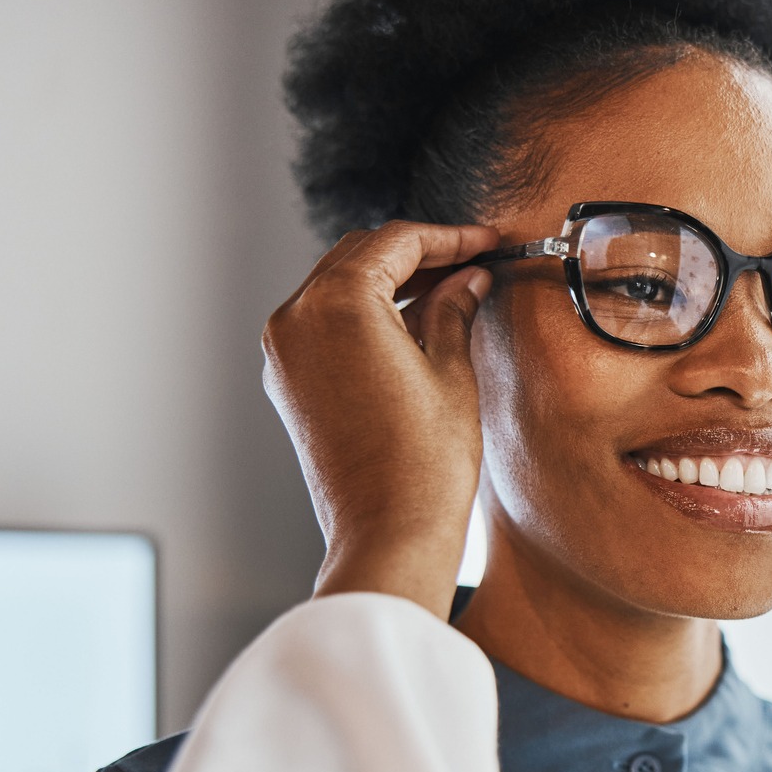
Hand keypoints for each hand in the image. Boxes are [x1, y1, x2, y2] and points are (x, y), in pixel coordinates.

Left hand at [262, 221, 499, 618]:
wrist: (388, 534)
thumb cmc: (424, 464)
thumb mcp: (452, 372)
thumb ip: (454, 310)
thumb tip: (468, 279)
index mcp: (338, 303)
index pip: (396, 242)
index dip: (449, 237)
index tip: (486, 241)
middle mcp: (297, 318)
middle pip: (360, 255)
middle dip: (417, 253)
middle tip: (471, 260)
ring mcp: (284, 351)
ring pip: (337, 285)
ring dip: (389, 280)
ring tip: (447, 290)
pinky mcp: (287, 381)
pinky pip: (323, 323)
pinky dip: (364, 312)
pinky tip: (409, 324)